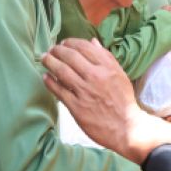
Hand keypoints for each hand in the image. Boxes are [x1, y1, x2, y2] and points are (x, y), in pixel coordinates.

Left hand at [42, 38, 149, 160]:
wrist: (126, 127)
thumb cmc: (123, 100)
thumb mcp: (120, 75)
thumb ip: (106, 58)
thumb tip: (93, 42)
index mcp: (107, 67)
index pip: (84, 47)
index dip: (70, 43)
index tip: (64, 43)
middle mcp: (95, 77)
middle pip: (70, 57)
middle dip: (57, 50)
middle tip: (51, 50)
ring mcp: (84, 92)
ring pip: (61, 71)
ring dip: (50, 62)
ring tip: (44, 59)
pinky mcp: (76, 107)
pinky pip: (59, 91)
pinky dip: (49, 82)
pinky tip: (45, 77)